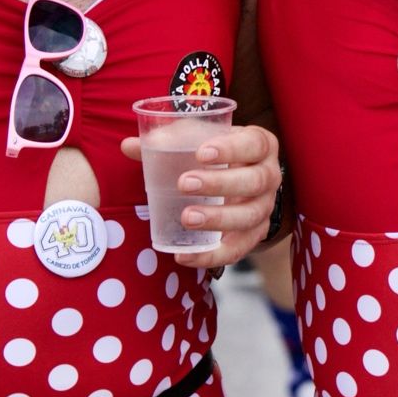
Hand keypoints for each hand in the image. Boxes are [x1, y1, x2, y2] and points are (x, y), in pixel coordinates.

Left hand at [119, 124, 280, 268]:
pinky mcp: (255, 236)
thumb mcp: (197, 140)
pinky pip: (239, 250)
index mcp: (260, 145)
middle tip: (184, 184)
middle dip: (220, 184)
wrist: (236, 179)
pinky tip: (185, 256)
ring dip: (219, 219)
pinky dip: (212, 256)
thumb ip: (166, 141)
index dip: (232, 148)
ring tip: (186, 219)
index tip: (201, 153)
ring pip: (251, 217)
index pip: (253, 143)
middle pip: (255, 181)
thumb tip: (128, 146)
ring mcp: (265, 208)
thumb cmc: (214, 154)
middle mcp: (270, 176)